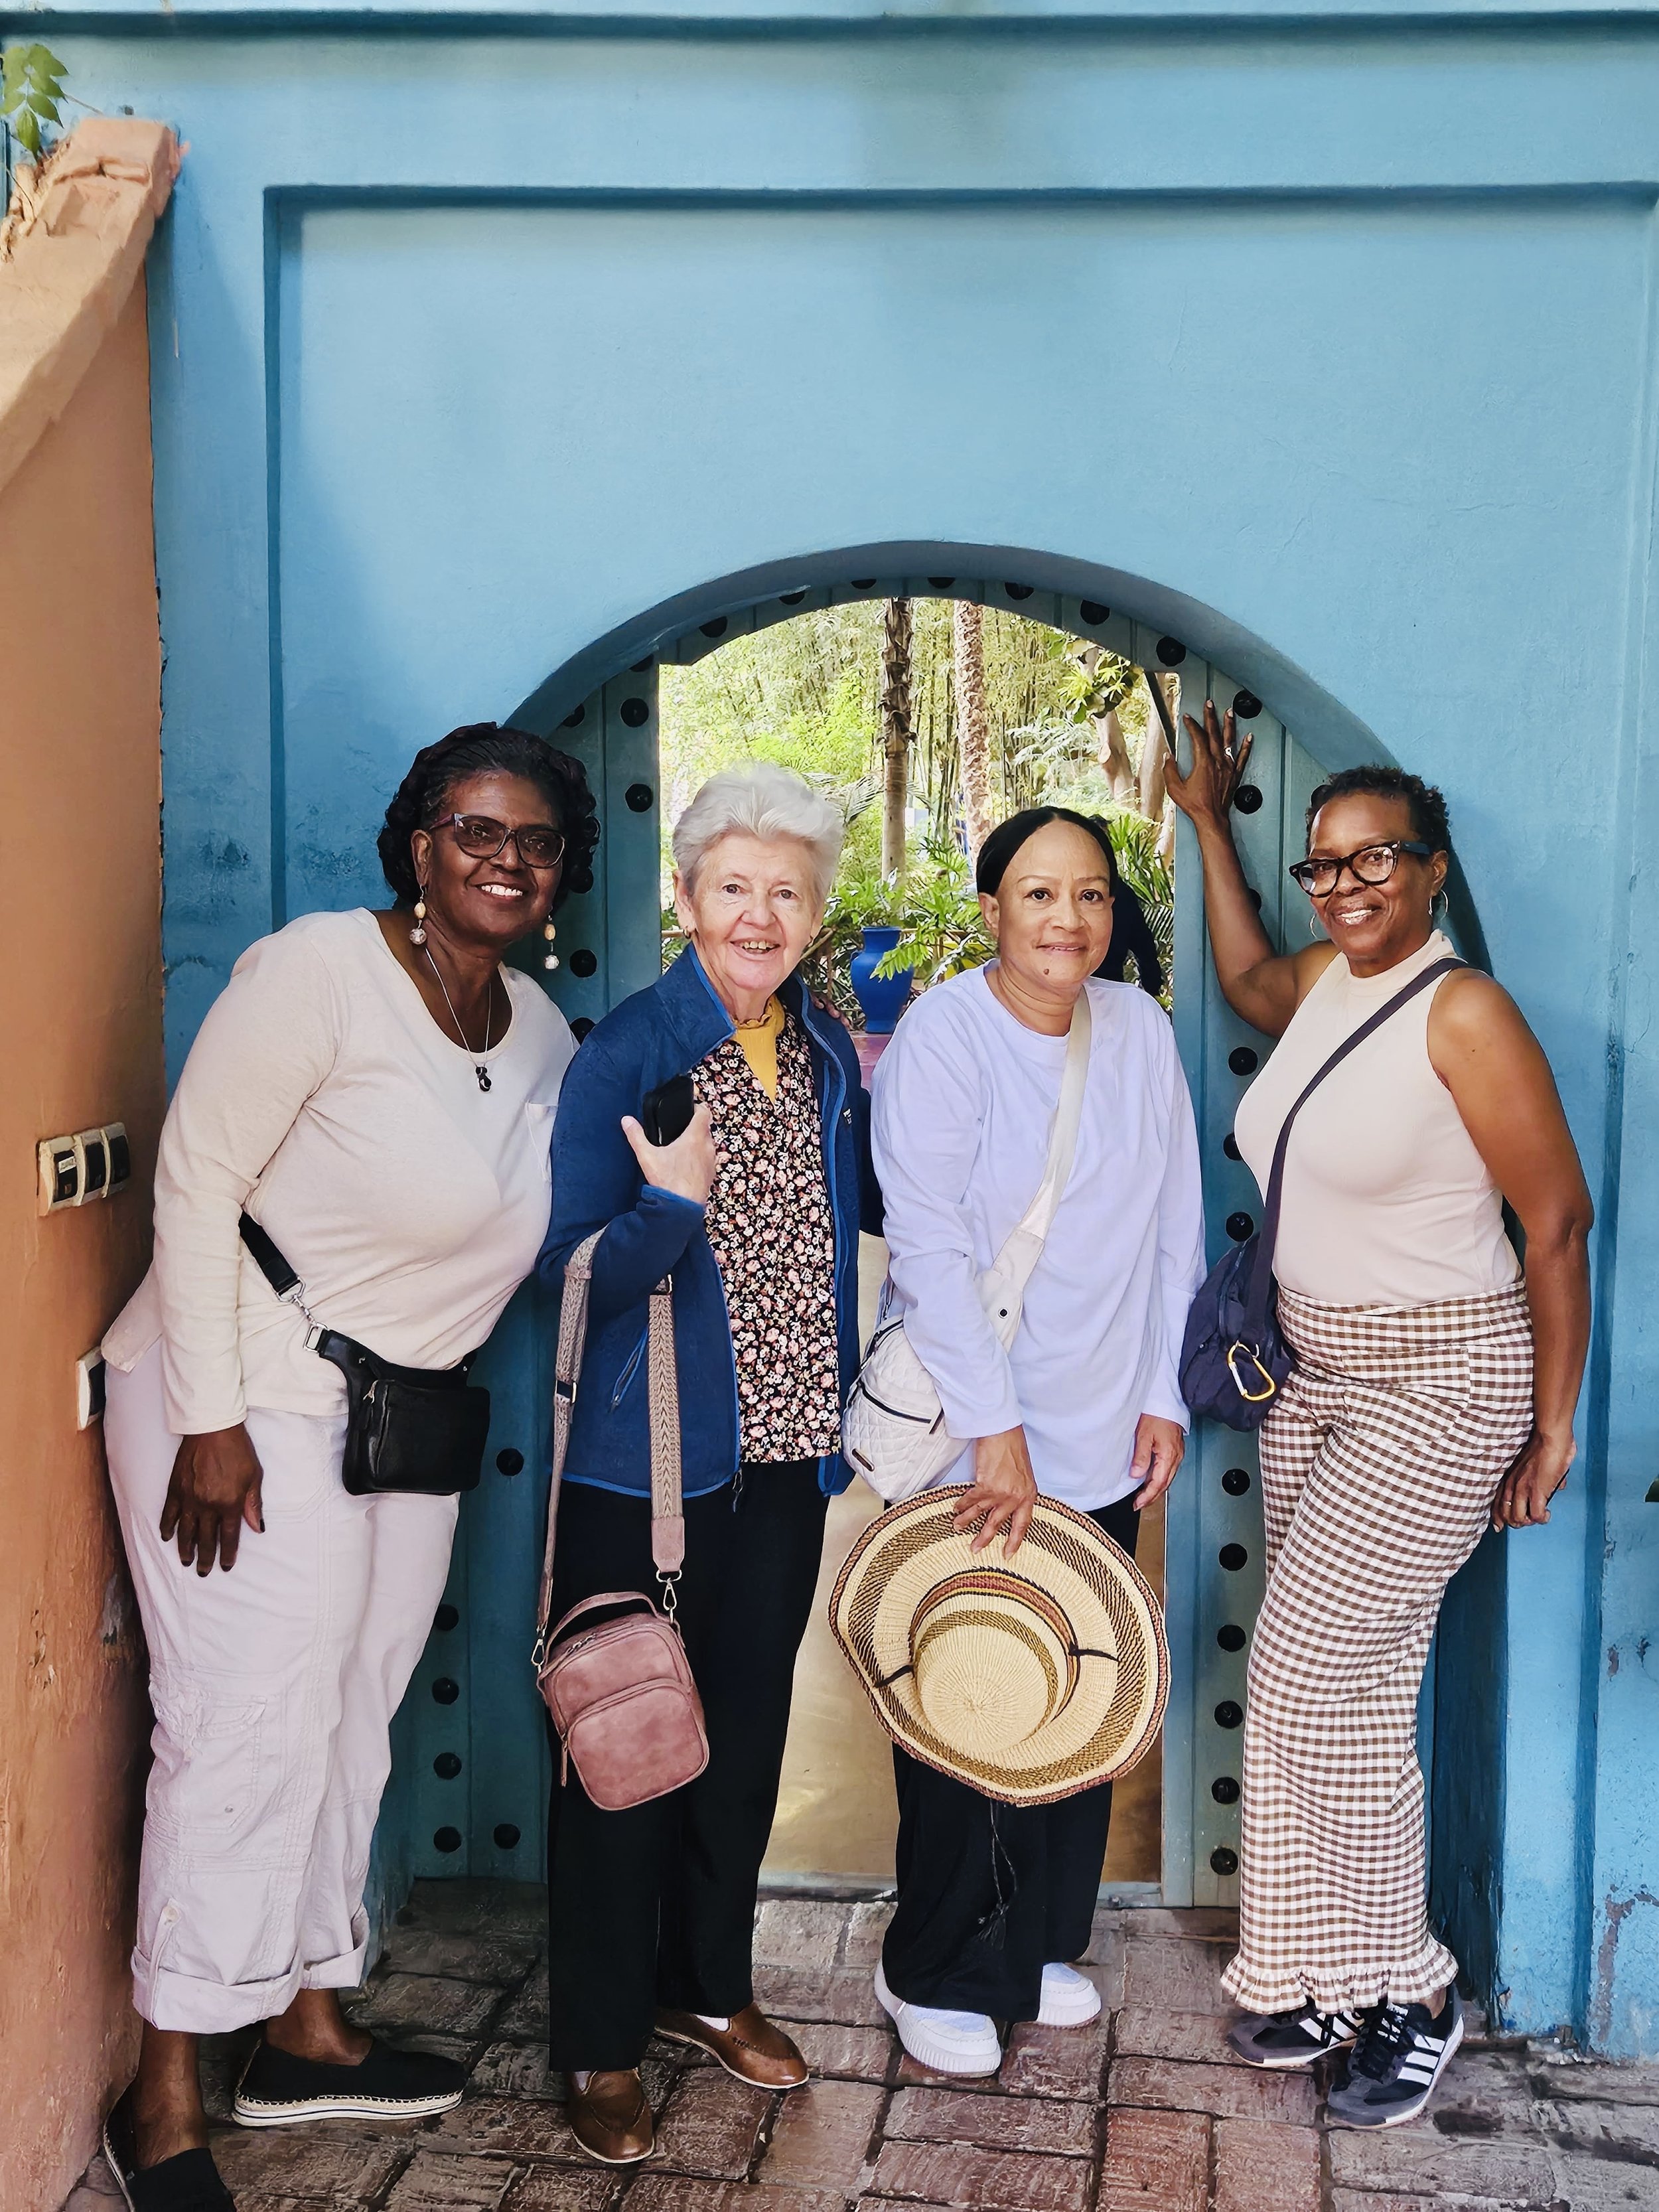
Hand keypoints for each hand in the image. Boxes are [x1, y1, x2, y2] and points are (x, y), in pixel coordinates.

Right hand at [159, 1425, 264, 1573]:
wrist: (212, 1429)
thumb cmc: (238, 1450)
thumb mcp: (254, 1476)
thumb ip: (253, 1504)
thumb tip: (258, 1528)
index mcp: (230, 1503)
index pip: (229, 1536)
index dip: (228, 1553)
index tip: (226, 1566)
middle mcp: (208, 1505)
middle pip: (206, 1539)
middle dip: (206, 1558)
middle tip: (204, 1572)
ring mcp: (189, 1499)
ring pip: (186, 1531)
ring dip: (186, 1549)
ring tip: (186, 1561)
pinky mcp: (175, 1489)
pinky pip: (169, 1514)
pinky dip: (167, 1527)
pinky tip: (166, 1536)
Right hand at [621, 1103, 716, 1205]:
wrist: (682, 1208)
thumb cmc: (668, 1180)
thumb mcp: (647, 1156)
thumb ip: (636, 1136)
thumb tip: (627, 1120)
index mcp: (695, 1137)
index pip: (704, 1112)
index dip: (698, 1107)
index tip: (689, 1109)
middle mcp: (707, 1147)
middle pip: (705, 1128)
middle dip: (694, 1126)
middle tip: (679, 1129)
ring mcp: (711, 1161)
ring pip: (707, 1145)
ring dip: (697, 1143)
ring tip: (681, 1147)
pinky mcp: (711, 1174)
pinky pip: (707, 1160)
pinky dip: (699, 1158)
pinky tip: (685, 1165)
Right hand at [954, 1426, 1039, 1557]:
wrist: (1004, 1432)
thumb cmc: (1014, 1447)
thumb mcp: (1024, 1473)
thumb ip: (1017, 1490)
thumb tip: (1006, 1501)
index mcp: (1028, 1495)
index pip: (1023, 1524)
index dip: (1015, 1540)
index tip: (1009, 1554)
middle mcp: (1016, 1497)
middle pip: (998, 1524)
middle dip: (985, 1538)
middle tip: (975, 1550)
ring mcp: (1001, 1493)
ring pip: (981, 1514)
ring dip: (967, 1522)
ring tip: (957, 1528)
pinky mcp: (986, 1486)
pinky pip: (971, 1500)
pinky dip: (962, 1505)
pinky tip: (955, 1508)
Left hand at [1130, 1414, 1185, 1508]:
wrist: (1167, 1401)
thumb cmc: (1156, 1414)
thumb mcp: (1143, 1435)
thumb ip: (1141, 1457)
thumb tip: (1137, 1475)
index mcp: (1169, 1455)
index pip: (1158, 1483)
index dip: (1148, 1496)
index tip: (1138, 1504)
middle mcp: (1176, 1457)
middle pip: (1165, 1484)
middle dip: (1152, 1496)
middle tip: (1139, 1504)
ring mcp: (1178, 1454)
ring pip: (1168, 1478)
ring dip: (1156, 1488)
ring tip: (1143, 1495)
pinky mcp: (1176, 1450)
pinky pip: (1169, 1470)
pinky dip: (1160, 1478)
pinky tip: (1152, 1479)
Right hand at [1167, 700, 1252, 828]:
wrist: (1211, 817)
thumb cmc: (1195, 805)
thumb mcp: (1175, 788)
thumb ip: (1169, 770)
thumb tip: (1167, 756)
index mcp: (1203, 763)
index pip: (1198, 738)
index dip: (1192, 726)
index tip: (1188, 718)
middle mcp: (1217, 762)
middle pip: (1214, 734)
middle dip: (1211, 717)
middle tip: (1210, 704)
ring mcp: (1227, 767)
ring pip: (1229, 741)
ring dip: (1228, 725)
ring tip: (1229, 712)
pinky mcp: (1234, 774)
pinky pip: (1242, 757)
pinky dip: (1246, 746)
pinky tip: (1249, 737)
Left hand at [1491, 1428, 1574, 1529]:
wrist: (1550, 1438)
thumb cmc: (1545, 1448)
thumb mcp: (1532, 1466)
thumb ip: (1537, 1478)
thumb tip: (1554, 1487)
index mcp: (1509, 1479)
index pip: (1495, 1504)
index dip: (1497, 1518)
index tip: (1499, 1526)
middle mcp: (1511, 1485)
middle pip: (1506, 1516)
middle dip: (1519, 1522)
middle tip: (1532, 1517)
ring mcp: (1523, 1489)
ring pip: (1518, 1519)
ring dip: (1531, 1521)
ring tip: (1541, 1515)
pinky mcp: (1537, 1492)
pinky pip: (1536, 1516)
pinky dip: (1543, 1518)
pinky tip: (1548, 1513)